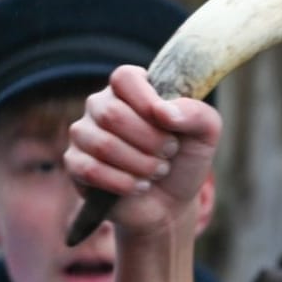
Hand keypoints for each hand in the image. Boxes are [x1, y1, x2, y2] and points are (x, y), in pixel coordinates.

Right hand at [64, 66, 222, 234]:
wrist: (171, 202)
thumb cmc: (184, 159)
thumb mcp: (206, 133)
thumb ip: (196, 114)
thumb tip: (163, 112)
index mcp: (131, 88)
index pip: (124, 78)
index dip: (146, 101)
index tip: (169, 124)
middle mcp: (101, 105)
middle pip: (112, 113)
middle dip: (150, 140)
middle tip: (169, 153)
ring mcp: (84, 134)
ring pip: (103, 144)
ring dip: (140, 164)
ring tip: (157, 171)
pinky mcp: (76, 164)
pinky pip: (90, 170)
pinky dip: (123, 182)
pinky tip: (140, 186)